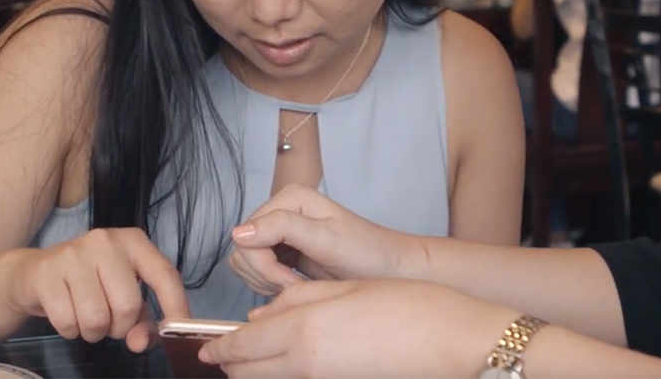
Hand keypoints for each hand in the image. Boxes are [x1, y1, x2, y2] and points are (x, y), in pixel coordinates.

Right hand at [4, 227, 190, 351]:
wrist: (34, 273)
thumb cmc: (87, 283)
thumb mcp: (120, 293)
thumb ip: (140, 319)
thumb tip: (142, 342)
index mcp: (133, 242)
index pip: (164, 274)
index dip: (175, 304)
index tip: (176, 328)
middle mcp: (105, 241)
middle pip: (128, 305)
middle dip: (119, 327)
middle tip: (107, 321)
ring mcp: (74, 253)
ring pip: (97, 318)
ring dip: (93, 332)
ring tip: (85, 317)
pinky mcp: (47, 272)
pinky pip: (68, 322)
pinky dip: (69, 330)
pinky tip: (65, 314)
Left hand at [199, 280, 517, 377]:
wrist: (455, 343)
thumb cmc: (410, 307)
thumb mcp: (347, 289)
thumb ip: (298, 301)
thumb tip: (261, 316)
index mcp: (303, 331)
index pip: (241, 346)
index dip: (219, 347)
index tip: (205, 346)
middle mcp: (306, 365)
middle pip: (248, 373)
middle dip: (232, 363)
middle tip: (224, 351)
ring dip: (257, 371)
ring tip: (254, 356)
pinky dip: (285, 375)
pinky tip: (293, 360)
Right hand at [228, 184, 423, 295]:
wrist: (389, 270)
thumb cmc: (368, 253)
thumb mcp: (327, 240)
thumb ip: (283, 229)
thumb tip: (240, 232)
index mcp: (290, 198)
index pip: (247, 235)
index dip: (264, 265)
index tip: (290, 282)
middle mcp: (281, 210)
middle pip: (243, 250)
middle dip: (265, 275)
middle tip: (294, 286)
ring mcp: (279, 232)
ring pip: (244, 263)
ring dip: (265, 282)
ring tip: (295, 286)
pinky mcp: (281, 251)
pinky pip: (254, 272)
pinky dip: (268, 285)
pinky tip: (292, 286)